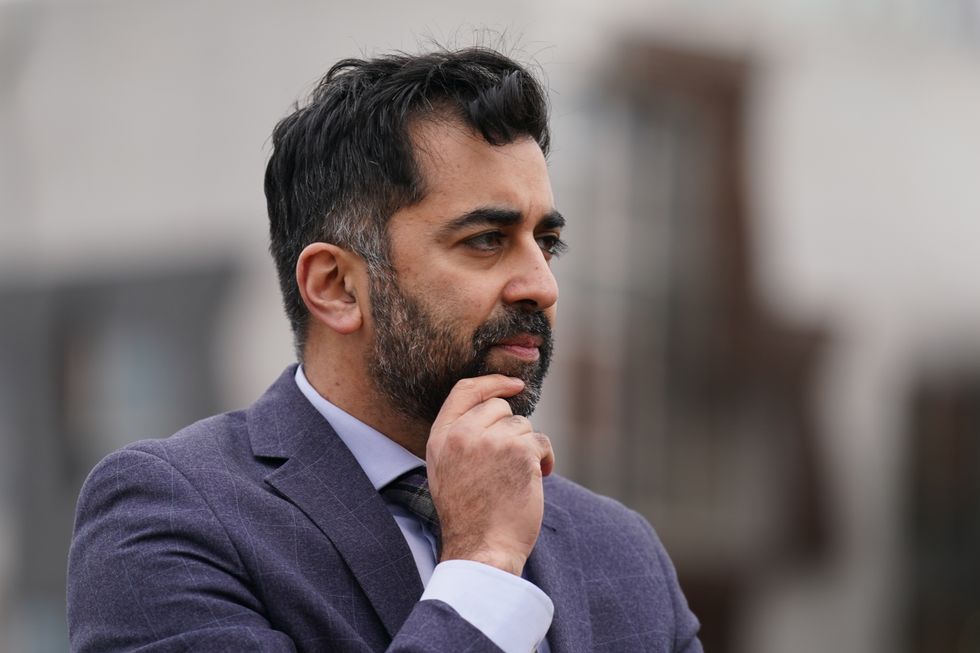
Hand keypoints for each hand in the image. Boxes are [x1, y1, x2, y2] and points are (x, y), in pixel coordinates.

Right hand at [425, 374, 554, 575]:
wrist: (482, 548)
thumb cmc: (468, 515)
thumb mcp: (446, 469)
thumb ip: (460, 437)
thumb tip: (494, 409)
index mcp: (441, 437)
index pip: (465, 390)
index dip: (493, 383)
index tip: (514, 385)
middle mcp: (463, 434)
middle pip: (500, 407)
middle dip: (511, 430)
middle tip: (509, 461)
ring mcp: (492, 441)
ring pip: (523, 426)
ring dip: (527, 449)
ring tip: (516, 478)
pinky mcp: (520, 452)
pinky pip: (541, 441)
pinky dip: (544, 459)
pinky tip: (537, 479)